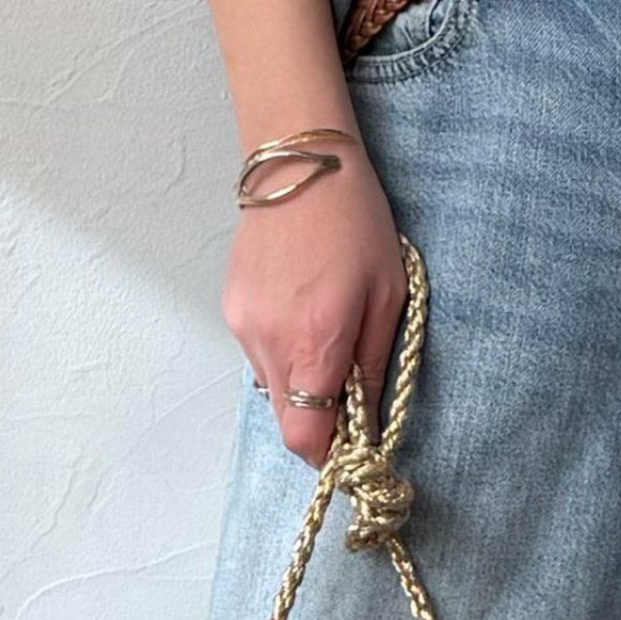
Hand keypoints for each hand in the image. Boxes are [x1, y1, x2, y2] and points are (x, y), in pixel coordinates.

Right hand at [222, 133, 407, 465]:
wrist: (301, 163)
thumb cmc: (356, 221)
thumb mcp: (388, 291)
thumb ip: (375, 362)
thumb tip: (370, 420)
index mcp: (315, 341)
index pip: (306, 438)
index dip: (330, 456)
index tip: (355, 450)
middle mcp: (269, 341)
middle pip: (287, 419)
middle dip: (320, 420)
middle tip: (353, 392)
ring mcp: (243, 324)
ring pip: (272, 386)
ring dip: (302, 380)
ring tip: (332, 329)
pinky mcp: (232, 306)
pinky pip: (258, 352)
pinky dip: (284, 349)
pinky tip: (306, 308)